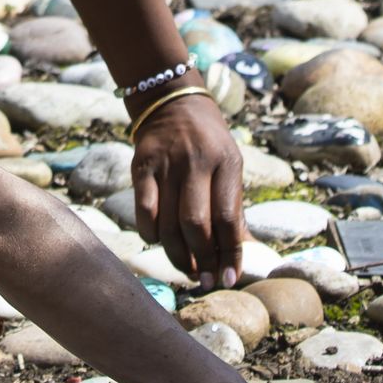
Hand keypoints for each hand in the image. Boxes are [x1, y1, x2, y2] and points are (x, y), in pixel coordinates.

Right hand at [132, 80, 246, 283]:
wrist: (172, 102)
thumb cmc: (209, 144)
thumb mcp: (230, 166)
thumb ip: (233, 208)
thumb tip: (241, 255)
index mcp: (227, 162)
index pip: (229, 218)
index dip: (230, 254)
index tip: (230, 279)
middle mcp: (196, 162)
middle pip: (197, 225)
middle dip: (202, 260)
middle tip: (205, 280)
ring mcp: (166, 163)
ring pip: (168, 223)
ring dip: (177, 255)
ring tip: (186, 269)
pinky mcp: (141, 165)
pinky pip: (144, 211)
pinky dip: (151, 233)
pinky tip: (159, 242)